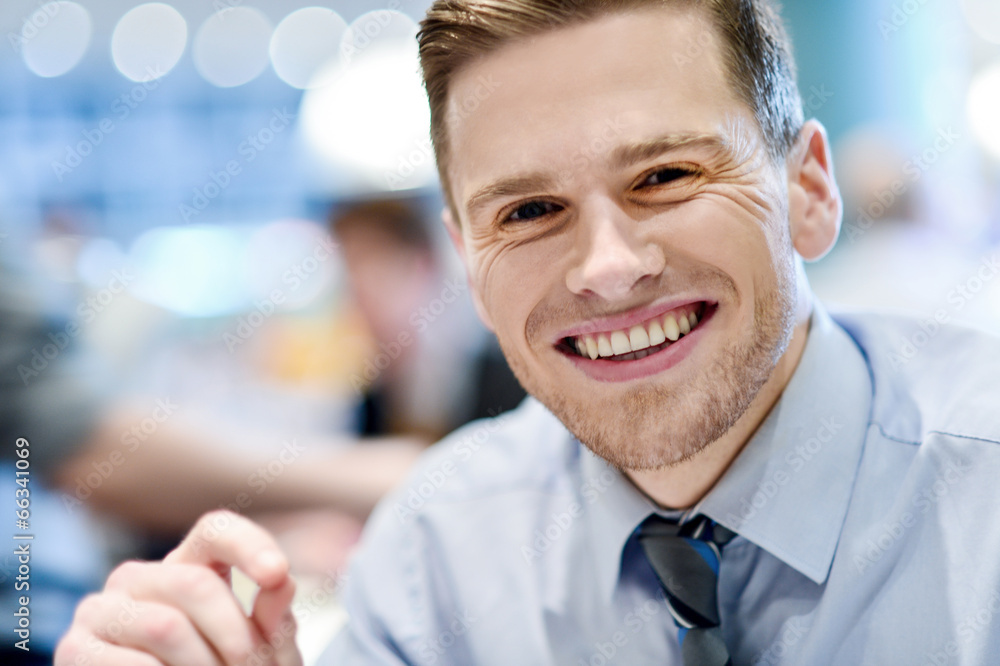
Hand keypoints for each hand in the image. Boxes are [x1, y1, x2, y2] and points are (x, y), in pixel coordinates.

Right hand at [55, 510, 302, 665]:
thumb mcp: (261, 654)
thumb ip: (274, 620)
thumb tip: (282, 581)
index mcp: (189, 566)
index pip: (216, 531)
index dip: (248, 545)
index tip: (277, 573)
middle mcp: (140, 577)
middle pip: (196, 583)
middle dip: (235, 636)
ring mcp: (100, 609)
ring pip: (166, 626)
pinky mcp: (73, 647)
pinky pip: (135, 662)